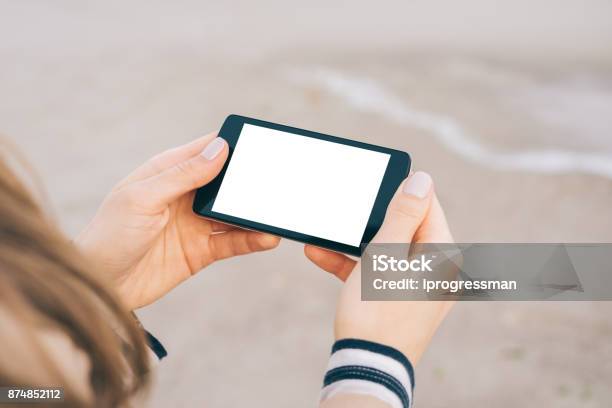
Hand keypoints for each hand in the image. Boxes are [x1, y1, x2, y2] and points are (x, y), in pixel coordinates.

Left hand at [76, 133, 279, 309]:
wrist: (100, 287)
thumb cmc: (110, 235)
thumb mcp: (144, 198)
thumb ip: (183, 175)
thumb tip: (220, 148)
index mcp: (168, 173)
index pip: (207, 150)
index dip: (232, 144)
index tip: (260, 143)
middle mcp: (186, 195)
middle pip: (226, 181)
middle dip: (250, 180)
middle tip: (277, 182)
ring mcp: (195, 224)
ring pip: (234, 213)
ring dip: (255, 213)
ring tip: (277, 213)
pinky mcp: (201, 251)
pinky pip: (233, 242)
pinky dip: (252, 239)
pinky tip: (267, 238)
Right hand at [305, 171, 453, 363]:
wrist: (368, 366)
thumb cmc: (377, 310)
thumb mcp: (384, 254)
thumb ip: (402, 215)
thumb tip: (422, 179)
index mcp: (443, 255)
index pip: (428, 206)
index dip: (401, 191)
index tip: (375, 183)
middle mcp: (438, 269)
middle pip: (406, 228)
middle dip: (373, 220)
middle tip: (349, 211)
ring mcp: (420, 286)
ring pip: (389, 250)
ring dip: (357, 243)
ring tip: (327, 234)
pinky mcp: (402, 299)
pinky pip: (381, 272)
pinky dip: (356, 265)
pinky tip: (321, 255)